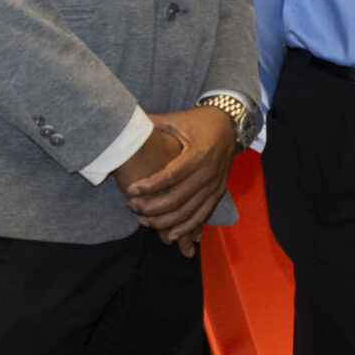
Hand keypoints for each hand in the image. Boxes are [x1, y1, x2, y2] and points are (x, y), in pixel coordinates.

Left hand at [122, 105, 236, 252]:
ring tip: (144, 221)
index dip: (150, 186)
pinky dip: (187, 227)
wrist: (230, 123)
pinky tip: (171, 235)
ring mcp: (215, 183)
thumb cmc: (199, 121)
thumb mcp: (175, 119)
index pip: (171, 176)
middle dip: (153, 207)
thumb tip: (124, 123)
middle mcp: (208, 171)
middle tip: (133, 207)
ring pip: (189, 211)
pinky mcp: (219, 191)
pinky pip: (203, 214)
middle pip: (178, 198)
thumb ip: (151, 124)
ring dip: (166, 221)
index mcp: (197, 153)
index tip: (131, 190)